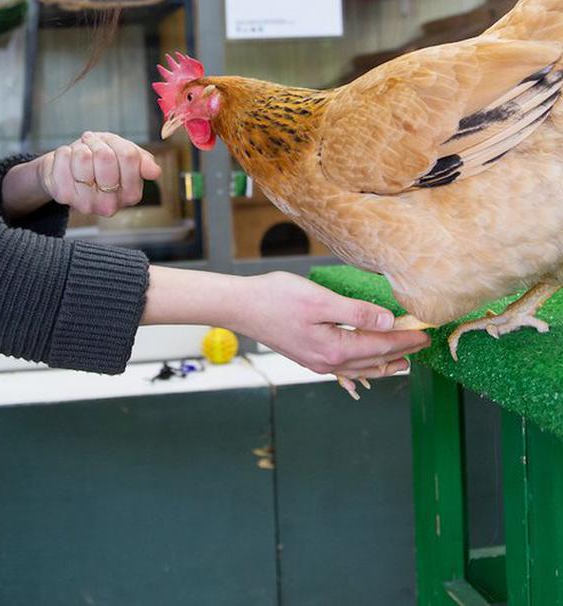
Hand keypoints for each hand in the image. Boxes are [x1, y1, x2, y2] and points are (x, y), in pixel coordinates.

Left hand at [37, 131, 161, 216]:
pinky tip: (66, 163)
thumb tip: (155, 171)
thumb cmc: (97, 160)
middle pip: (106, 157)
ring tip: (79, 156)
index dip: (115, 143)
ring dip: (79, 148)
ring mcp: (85, 203)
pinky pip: (63, 158)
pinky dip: (63, 152)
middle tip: (91, 148)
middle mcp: (110, 205)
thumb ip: (140, 160)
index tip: (107, 145)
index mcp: (131, 195)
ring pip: (83, 157)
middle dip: (96, 143)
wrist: (68, 170)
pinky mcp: (62, 196)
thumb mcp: (122, 153)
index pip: (129, 156)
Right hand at [235, 271, 429, 388]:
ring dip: (384, 363)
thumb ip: (356, 312)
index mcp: (335, 349)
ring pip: (360, 367)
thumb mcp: (320, 301)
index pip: (381, 346)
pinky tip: (363, 364)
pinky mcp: (308, 355)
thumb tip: (387, 322)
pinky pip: (345, 366)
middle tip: (423, 344)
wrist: (240, 307)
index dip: (406, 339)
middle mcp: (328, 362)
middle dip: (401, 352)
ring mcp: (317, 361)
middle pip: (374, 360)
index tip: (426, 333)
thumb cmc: (275, 298)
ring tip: (403, 361)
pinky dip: (362, 365)